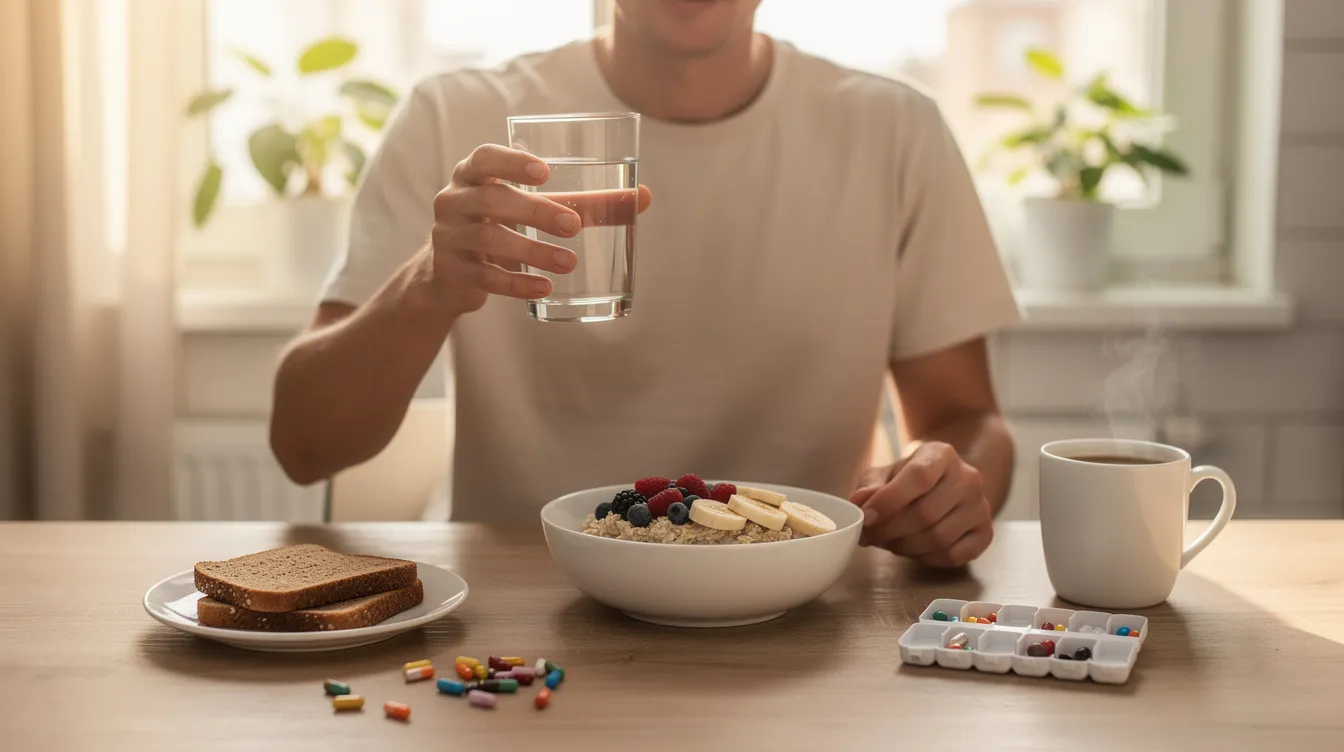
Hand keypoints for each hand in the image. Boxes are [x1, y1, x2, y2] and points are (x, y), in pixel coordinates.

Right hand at [428, 144, 651, 315]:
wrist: (452, 271)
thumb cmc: (503, 223)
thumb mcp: (536, 207)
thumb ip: (584, 201)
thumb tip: (643, 197)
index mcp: (473, 173)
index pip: (486, 157)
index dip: (512, 162)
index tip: (545, 172)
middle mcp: (455, 200)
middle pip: (493, 199)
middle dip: (535, 211)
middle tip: (574, 226)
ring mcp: (450, 236)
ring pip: (490, 239)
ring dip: (532, 251)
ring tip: (568, 263)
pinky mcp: (453, 271)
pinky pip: (486, 277)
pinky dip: (516, 284)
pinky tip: (543, 288)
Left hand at [850, 441, 992, 567]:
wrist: (947, 484)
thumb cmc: (909, 480)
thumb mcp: (885, 474)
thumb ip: (870, 486)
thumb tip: (859, 503)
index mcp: (942, 454)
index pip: (918, 477)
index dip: (889, 500)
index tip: (866, 517)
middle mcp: (968, 478)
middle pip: (926, 513)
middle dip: (890, 531)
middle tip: (869, 537)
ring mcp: (980, 507)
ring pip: (939, 538)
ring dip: (905, 547)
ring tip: (888, 542)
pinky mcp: (985, 533)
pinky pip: (952, 556)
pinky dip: (926, 559)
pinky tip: (912, 549)